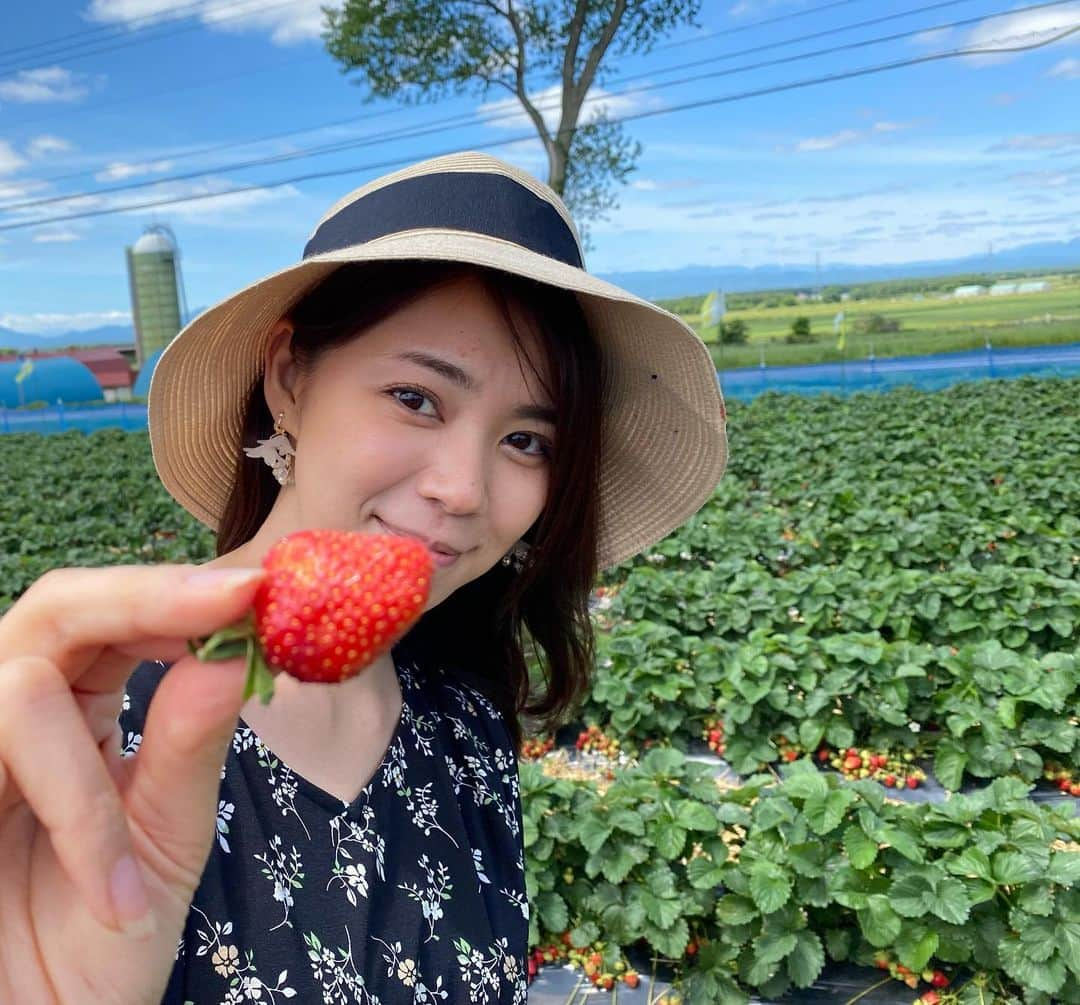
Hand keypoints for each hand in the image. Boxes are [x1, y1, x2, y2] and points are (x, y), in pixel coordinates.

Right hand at [0, 563, 264, 1003]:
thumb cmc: (101, 934)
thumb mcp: (164, 833)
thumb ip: (192, 741)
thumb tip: (234, 651)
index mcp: (81, 705)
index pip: (118, 614)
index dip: (181, 589)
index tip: (259, 585)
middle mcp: (19, 711)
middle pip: (58, 607)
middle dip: (147, 600)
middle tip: (235, 598)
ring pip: (20, 687)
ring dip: (90, 782)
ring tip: (133, 878)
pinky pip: (0, 754)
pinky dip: (72, 823)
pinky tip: (112, 892)